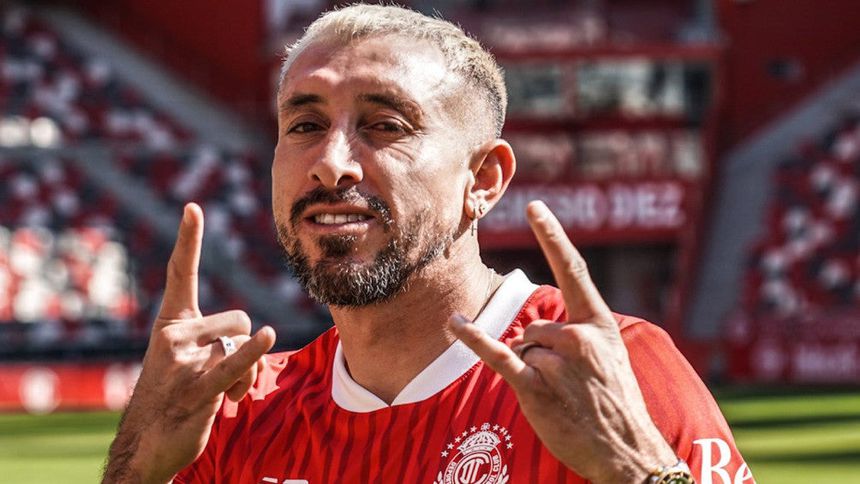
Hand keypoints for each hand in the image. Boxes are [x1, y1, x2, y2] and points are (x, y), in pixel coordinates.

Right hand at [103, 203, 275, 483]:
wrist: (147, 442)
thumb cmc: (176, 395)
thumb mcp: (194, 359)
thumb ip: (221, 341)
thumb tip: (258, 340)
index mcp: (171, 322)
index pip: (182, 273)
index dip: (189, 239)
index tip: (193, 207)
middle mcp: (174, 335)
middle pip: (238, 321)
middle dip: (243, 346)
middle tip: (224, 376)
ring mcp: (183, 361)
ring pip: (242, 347)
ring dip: (247, 373)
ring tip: (224, 396)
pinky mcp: (196, 388)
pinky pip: (232, 364)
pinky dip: (252, 354)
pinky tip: (267, 336)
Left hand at [449, 201, 675, 483]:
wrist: (628, 451)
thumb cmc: (616, 403)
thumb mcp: (610, 357)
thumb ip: (578, 333)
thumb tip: (532, 331)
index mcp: (598, 323)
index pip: (573, 270)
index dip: (553, 236)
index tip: (535, 206)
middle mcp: (579, 337)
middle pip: (534, 326)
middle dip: (540, 353)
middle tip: (569, 384)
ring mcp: (558, 362)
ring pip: (522, 348)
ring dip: (533, 371)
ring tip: (562, 396)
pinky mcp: (536, 387)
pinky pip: (498, 355)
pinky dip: (474, 338)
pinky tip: (455, 323)